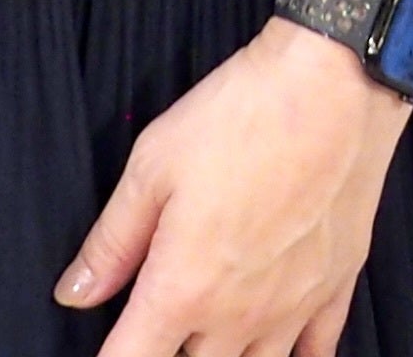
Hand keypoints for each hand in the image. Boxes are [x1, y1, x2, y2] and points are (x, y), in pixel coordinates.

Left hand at [60, 21, 408, 356]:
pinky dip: (294, 355)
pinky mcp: (336, 286)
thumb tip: (76, 291)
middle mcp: (239, 314)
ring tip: (210, 336)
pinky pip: (316, 352)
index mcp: (183, 288)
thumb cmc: (244, 115)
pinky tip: (278, 343)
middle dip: (168, 355)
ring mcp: (293, 307)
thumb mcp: (152, 166)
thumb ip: (112, 241)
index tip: (110, 350)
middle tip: (162, 325)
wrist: (334, 84)